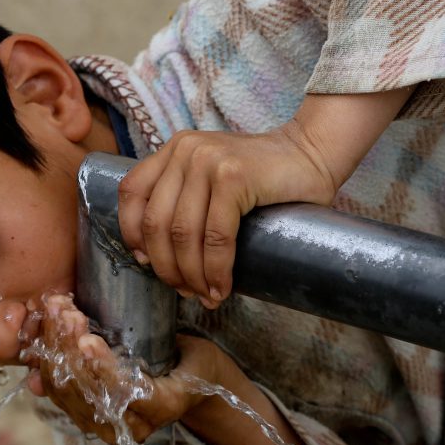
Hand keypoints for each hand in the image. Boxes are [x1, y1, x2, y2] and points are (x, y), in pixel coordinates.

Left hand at [28, 296, 335, 444]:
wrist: (194, 389)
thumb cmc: (197, 364)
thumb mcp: (197, 354)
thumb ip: (173, 345)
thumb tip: (145, 327)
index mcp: (161, 408)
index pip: (124, 392)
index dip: (102, 368)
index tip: (87, 337)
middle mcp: (130, 425)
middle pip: (87, 390)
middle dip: (68, 347)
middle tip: (63, 307)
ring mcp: (106, 424)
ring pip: (65, 390)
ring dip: (51, 347)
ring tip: (50, 308)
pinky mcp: (87, 415)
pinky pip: (57, 389)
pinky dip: (43, 358)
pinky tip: (37, 330)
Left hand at [117, 122, 336, 307]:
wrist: (313, 153)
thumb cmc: (265, 176)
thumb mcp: (212, 175)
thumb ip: (184, 196)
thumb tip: (153, 254)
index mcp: (175, 149)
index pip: (131, 192)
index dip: (131, 235)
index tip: (146, 263)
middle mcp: (185, 150)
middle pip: (155, 222)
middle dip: (166, 267)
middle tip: (185, 291)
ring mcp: (208, 161)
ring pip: (182, 234)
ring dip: (191, 275)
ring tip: (205, 295)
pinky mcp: (233, 177)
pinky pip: (215, 236)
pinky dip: (216, 269)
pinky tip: (222, 287)